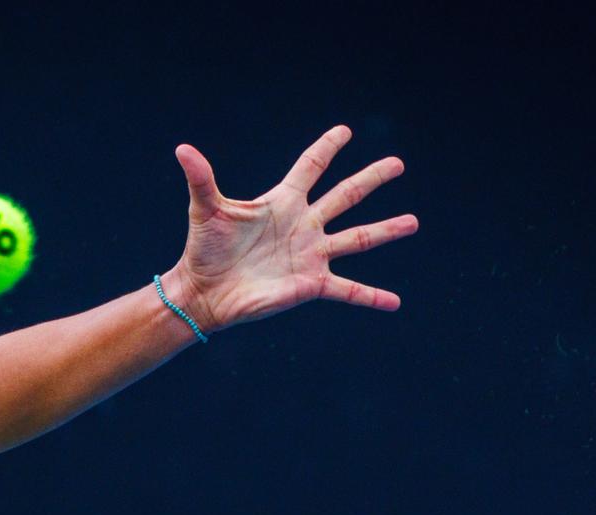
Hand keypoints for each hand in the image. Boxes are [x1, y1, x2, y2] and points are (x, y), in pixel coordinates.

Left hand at [162, 125, 417, 332]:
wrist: (204, 292)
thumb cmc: (204, 249)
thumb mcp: (205, 209)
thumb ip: (201, 178)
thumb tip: (182, 149)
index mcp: (282, 203)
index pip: (310, 168)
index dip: (326, 149)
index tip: (345, 131)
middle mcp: (303, 226)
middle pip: (345, 196)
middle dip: (371, 179)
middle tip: (397, 163)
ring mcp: (310, 255)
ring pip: (357, 238)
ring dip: (386, 230)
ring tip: (412, 222)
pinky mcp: (310, 285)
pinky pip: (348, 290)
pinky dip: (371, 296)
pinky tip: (395, 302)